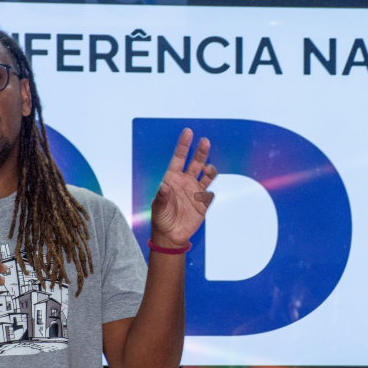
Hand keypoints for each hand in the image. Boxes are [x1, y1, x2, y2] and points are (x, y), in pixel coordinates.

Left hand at [150, 128, 216, 248]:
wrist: (171, 235)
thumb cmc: (161, 218)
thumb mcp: (158, 208)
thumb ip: (161, 197)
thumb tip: (163, 186)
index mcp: (173, 178)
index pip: (179, 158)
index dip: (184, 145)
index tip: (188, 132)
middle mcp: (186, 181)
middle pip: (196, 162)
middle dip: (201, 152)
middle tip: (205, 141)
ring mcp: (195, 191)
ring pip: (207, 175)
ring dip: (210, 170)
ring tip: (208, 169)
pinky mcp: (203, 203)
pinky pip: (209, 194)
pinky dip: (207, 194)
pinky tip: (200, 199)